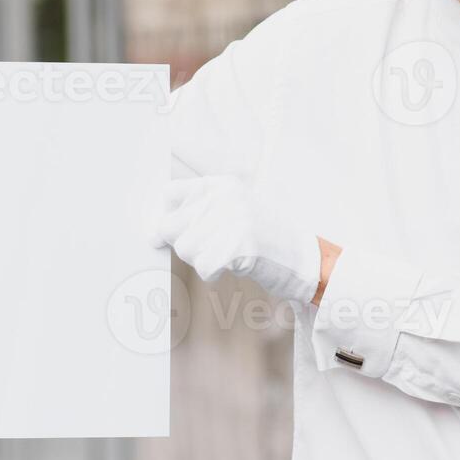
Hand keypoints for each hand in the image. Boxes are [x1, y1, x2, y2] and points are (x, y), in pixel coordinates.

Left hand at [153, 175, 319, 302]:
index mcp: (222, 185)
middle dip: (184, 245)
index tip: (173, 231)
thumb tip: (154, 232)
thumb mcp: (235, 211)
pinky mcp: (238, 245)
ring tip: (228, 255)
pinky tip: (233, 266)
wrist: (305, 257)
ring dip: (201, 260)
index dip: (166, 216)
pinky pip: (203, 267)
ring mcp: (232, 219)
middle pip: (170, 226)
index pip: (170, 193)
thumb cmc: (265, 239)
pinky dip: (214, 274)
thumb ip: (199, 214)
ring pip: (185, 249)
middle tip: (211, 248)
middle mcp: (224, 197)